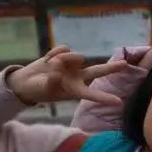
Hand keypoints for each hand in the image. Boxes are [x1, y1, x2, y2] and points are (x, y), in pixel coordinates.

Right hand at [7, 46, 125, 105]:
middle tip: (125, 64)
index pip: (92, 94)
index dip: (105, 98)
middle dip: (111, 68)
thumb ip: (50, 82)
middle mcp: (78, 78)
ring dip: (63, 58)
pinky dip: (55, 52)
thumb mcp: (42, 89)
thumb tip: (58, 72)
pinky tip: (48, 58)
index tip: (119, 102)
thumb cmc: (36, 90)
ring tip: (50, 65)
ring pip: (76, 56)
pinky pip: (65, 48)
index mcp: (75, 90)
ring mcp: (72, 66)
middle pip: (98, 71)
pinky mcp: (65, 56)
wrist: (26, 81)